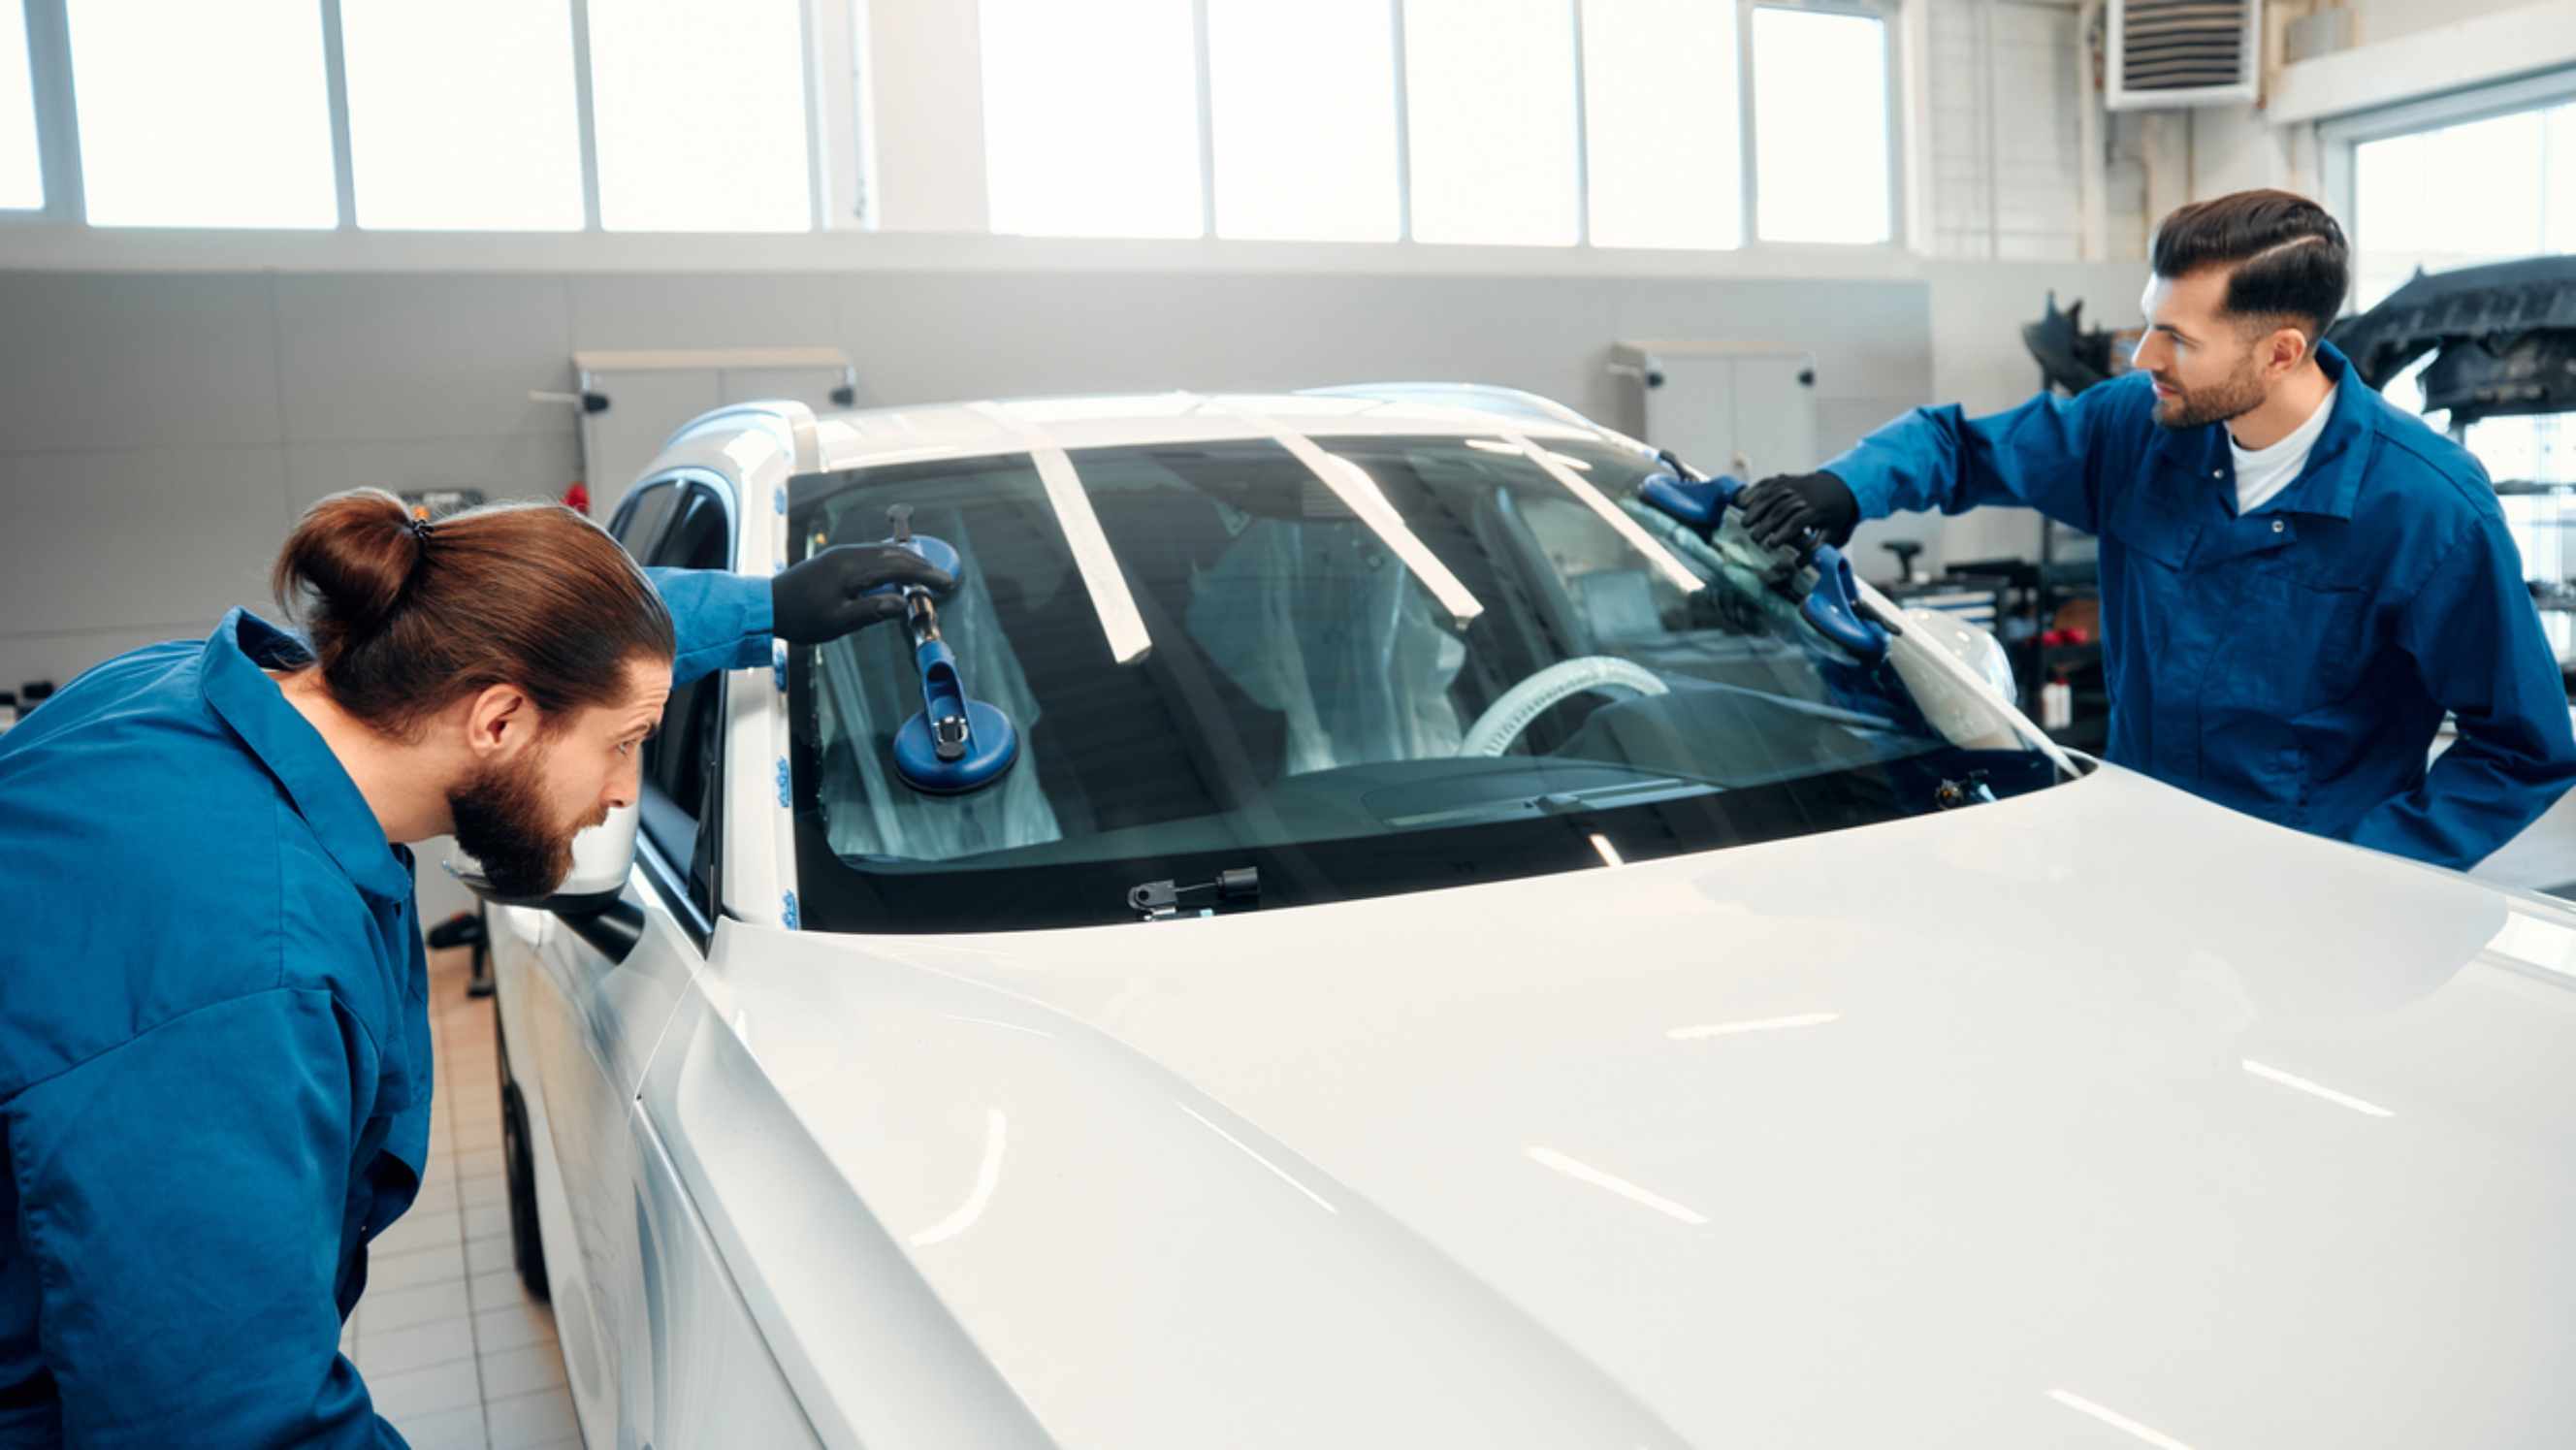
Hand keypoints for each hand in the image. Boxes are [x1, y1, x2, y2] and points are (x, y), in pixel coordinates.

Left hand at [770, 543, 955, 644]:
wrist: (768, 605)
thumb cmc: (800, 618)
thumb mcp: (837, 622)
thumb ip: (871, 611)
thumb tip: (902, 605)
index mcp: (851, 570)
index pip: (898, 568)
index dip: (925, 575)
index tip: (946, 583)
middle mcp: (849, 555)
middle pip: (895, 554)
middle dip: (923, 565)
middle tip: (944, 579)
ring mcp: (843, 554)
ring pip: (884, 551)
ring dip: (909, 561)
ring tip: (928, 573)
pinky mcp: (838, 558)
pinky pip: (873, 553)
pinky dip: (893, 560)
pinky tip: (899, 568)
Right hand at [1739, 471, 1859, 553]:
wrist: (1840, 485)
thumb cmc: (1834, 514)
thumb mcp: (1833, 531)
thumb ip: (1816, 547)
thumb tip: (1799, 565)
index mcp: (1817, 509)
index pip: (1798, 521)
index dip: (1784, 533)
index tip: (1771, 546)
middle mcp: (1804, 495)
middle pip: (1781, 509)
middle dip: (1766, 524)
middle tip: (1754, 539)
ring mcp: (1793, 484)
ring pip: (1771, 495)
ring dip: (1756, 509)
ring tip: (1744, 524)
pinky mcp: (1785, 478)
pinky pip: (1767, 483)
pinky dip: (1753, 491)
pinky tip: (1742, 502)